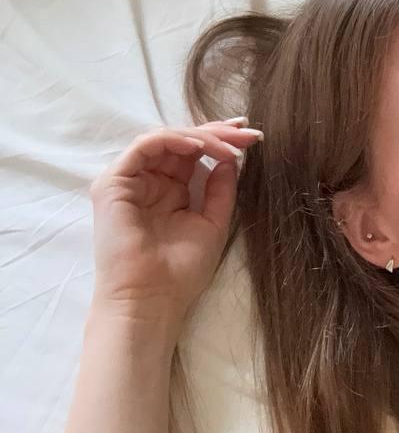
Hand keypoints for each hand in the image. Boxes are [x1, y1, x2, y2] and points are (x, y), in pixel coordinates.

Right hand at [88, 118, 262, 323]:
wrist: (151, 300)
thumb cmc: (181, 272)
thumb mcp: (212, 223)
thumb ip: (220, 190)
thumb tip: (232, 159)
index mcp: (169, 192)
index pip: (193, 156)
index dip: (221, 142)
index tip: (252, 136)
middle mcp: (148, 183)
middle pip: (181, 143)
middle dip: (217, 133)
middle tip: (247, 132)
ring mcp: (129, 182)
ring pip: (165, 139)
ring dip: (200, 137)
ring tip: (229, 145)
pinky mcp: (113, 183)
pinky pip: (144, 146)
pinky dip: (173, 140)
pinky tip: (199, 147)